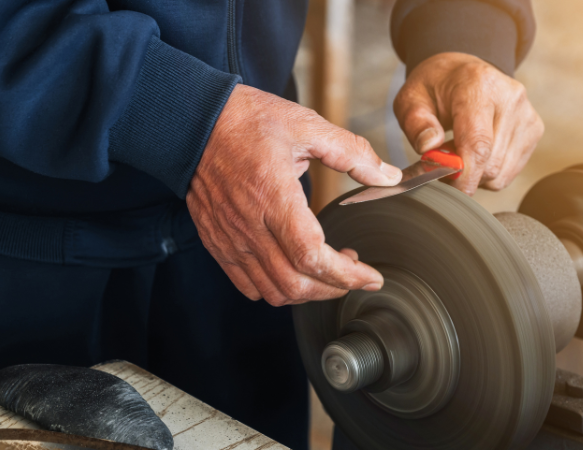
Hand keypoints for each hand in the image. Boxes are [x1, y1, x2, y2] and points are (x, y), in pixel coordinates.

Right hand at [187, 84, 402, 305]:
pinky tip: (293, 270)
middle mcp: (249, 224)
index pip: (311, 256)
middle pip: (295, 284)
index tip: (371, 277)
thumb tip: (389, 176)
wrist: (193, 120)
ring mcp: (230, 238)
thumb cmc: (248, 121)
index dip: (347, 275)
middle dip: (333, 289)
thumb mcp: (307, 125)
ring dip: (307, 292)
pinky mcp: (217, 242)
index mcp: (273, 196)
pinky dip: (276, 290)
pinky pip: (246, 284)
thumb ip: (352, 152)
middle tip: (355, 274)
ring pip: (272, 291)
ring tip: (328, 271)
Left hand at [394, 52, 543, 194]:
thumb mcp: (411, 99)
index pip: (478, 143)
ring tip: (461, 151)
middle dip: (464, 175)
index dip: (464, 176)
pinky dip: (490, 172)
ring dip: (476, 175)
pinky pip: (510, 172)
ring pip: (501, 173)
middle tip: (444, 162)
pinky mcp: (534, 129)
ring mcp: (526, 114)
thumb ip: (416, 124)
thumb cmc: (436, 88)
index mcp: (479, 86)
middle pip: (490, 164)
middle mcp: (510, 97)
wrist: (463, 71)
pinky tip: (478, 152)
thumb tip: (429, 148)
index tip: (448, 190)